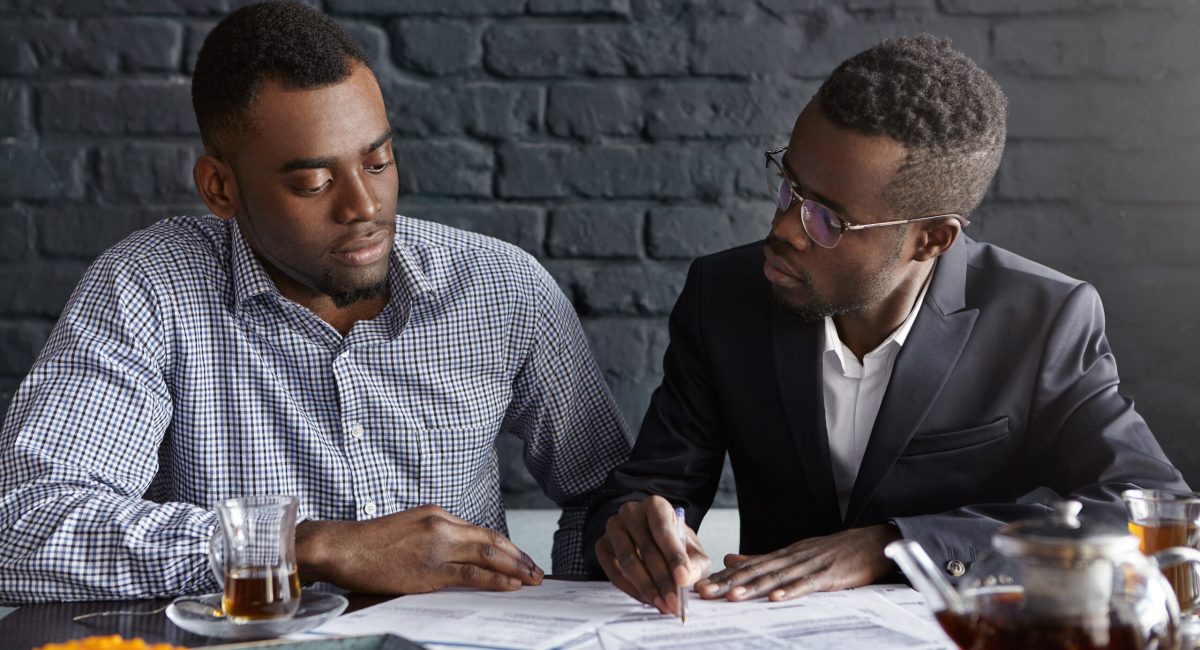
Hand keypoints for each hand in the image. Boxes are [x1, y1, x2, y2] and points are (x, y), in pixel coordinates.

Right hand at [296, 504, 543, 594]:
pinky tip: (510, 585)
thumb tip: (458, 553)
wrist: (342, 547)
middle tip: (537, 569)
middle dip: (518, 556)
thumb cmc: (369, 543)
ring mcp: (437, 546)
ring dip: (514, 568)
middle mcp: (442, 525)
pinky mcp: (429, 568)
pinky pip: (470, 575)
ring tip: (532, 579)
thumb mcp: (408, 527)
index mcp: (437, 514)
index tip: (521, 557)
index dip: (506, 546)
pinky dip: (494, 579)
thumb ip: (434, 535)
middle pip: (491, 541)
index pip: (481, 531)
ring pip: (487, 555)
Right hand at [594, 495, 710, 614]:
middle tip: (674, 602)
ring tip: (662, 604)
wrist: (652, 541)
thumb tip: (684, 580)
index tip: (683, 579)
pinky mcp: (602, 546)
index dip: (674, 556)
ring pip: (628, 561)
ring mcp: (613, 528)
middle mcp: (631, 512)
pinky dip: (631, 589)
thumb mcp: (692, 551)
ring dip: (647, 587)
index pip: (663, 529)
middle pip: (646, 548)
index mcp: (655, 505)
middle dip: (663, 580)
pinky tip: (646, 599)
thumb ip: (695, 564)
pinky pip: (614, 572)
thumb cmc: (673, 544)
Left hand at [695, 524, 900, 601]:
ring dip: (754, 587)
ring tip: (732, 597)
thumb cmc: (835, 552)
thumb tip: (732, 559)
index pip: (749, 566)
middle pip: (757, 571)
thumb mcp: (796, 553)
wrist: (874, 542)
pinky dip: (792, 590)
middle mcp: (793, 557)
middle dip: (729, 582)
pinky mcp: (831, 575)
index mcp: (784, 554)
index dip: (724, 577)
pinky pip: (809, 584)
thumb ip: (764, 559)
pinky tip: (776, 598)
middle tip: (705, 592)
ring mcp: (811, 564)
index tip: (700, 586)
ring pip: (778, 576)